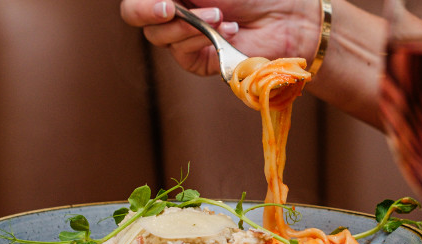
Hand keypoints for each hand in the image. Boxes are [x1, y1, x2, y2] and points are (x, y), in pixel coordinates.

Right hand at [119, 0, 322, 76]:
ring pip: (160, 38)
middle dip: (154, 12)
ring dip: (190, 25)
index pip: (135, 1)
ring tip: (222, 16)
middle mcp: (173, 12)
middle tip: (172, 8)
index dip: (140, 4)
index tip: (164, 3)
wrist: (286, 13)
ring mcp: (183, 37)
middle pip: (137, 17)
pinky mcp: (198, 61)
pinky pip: (182, 55)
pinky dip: (202, 42)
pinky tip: (228, 32)